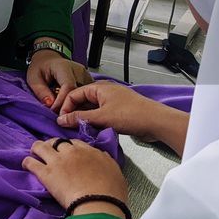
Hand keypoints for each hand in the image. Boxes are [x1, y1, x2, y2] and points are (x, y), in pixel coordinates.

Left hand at [23, 139, 129, 216]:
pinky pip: (31, 162)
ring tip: (35, 152)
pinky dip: (27, 162)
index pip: (75, 143)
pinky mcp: (46, 173)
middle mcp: (73, 152)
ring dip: (37, 148)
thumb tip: (101, 156)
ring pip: (41, 147)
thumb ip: (106, 161)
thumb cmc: (111, 193)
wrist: (98, 204)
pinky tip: (26, 165)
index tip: (67, 151)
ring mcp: (58, 161)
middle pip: (57, 142)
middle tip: (50, 151)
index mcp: (90, 152)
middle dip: (53, 145)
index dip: (69, 146)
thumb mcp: (115, 172)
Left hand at [27, 47, 90, 111]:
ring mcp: (85, 75)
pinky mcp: (88, 80)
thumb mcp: (33, 78)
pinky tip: (73, 109)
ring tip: (67, 114)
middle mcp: (78, 70)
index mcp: (64, 67)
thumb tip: (50, 104)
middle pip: (79, 91)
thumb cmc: (40, 68)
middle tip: (61, 116)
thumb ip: (41, 91)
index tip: (54, 111)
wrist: (48, 59)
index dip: (62, 101)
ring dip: (77, 105)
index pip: (68, 86)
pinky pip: (88, 94)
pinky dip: (81, 102)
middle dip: (70, 106)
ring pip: (86, 94)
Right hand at [58, 81, 189, 155]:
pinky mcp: (118, 111)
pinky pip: (101, 114)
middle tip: (67, 126)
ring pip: (92, 109)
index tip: (61, 120)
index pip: (74, 94)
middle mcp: (105, 92)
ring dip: (84, 118)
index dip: (65, 107)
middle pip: (82, 101)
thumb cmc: (130, 115)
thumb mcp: (101, 117)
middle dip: (74, 113)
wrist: (157, 122)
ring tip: (78, 129)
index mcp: (99, 87)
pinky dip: (94, 121)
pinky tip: (92, 130)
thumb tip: (61, 120)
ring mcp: (112, 101)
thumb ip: (79, 118)